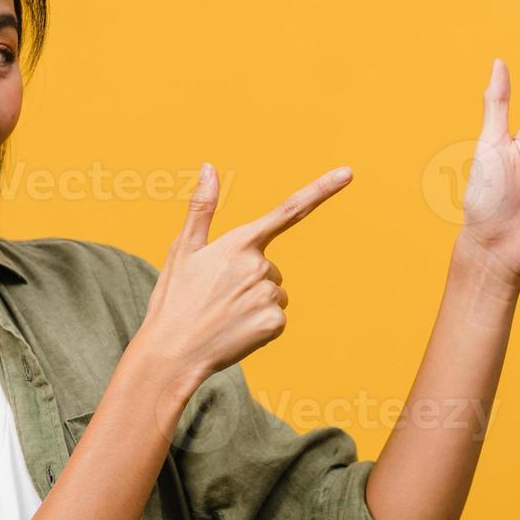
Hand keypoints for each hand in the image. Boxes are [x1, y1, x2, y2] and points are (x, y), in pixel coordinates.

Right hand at [137, 162, 353, 388]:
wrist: (172, 352)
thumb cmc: (175, 299)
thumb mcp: (183, 249)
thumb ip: (202, 207)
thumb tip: (209, 167)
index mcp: (240, 242)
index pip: (289, 210)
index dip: (322, 189)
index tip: (348, 173)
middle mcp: (259, 265)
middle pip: (271, 268)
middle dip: (250, 280)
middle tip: (218, 298)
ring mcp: (269, 295)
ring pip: (275, 293)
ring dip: (255, 303)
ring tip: (224, 315)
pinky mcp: (275, 323)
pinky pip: (277, 318)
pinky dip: (260, 326)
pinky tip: (235, 331)